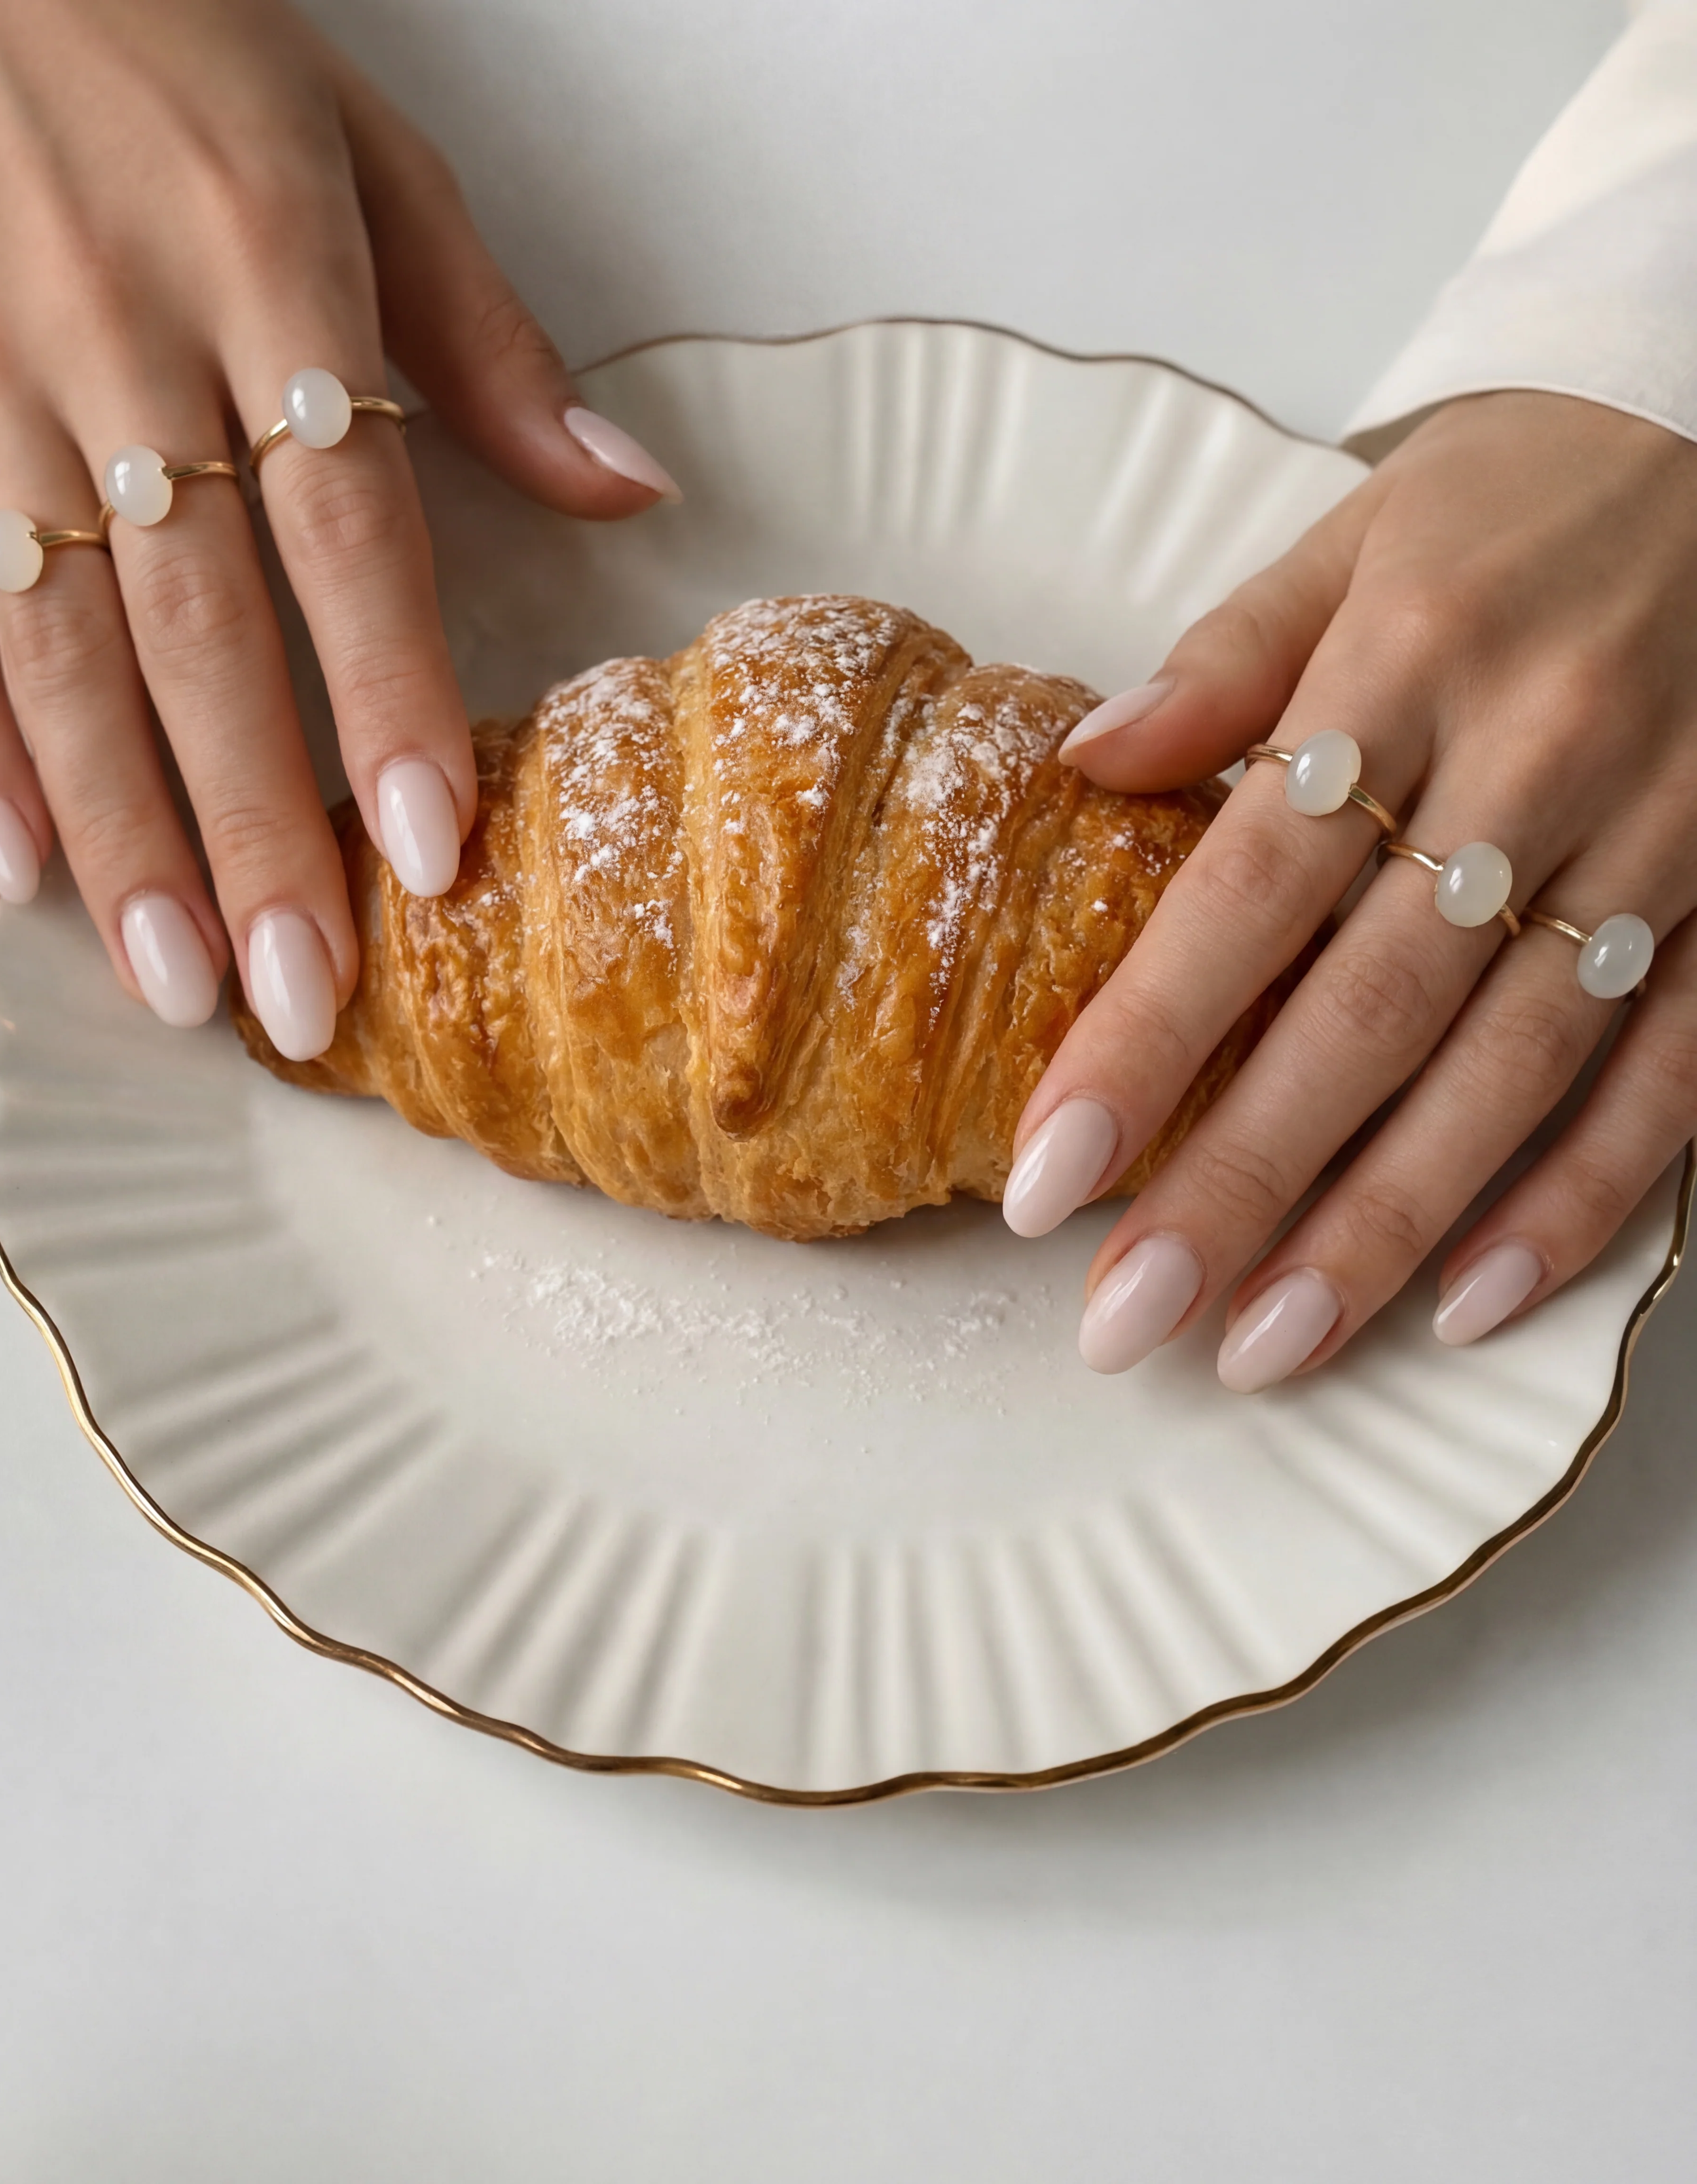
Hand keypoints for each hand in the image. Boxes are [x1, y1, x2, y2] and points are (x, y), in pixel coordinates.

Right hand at [0, 0, 676, 1056]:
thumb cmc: (182, 43)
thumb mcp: (370, 151)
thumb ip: (491, 345)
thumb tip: (630, 490)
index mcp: (269, 276)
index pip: (348, 530)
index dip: (389, 699)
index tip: (431, 853)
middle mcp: (122, 349)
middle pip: (201, 630)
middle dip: (251, 829)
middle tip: (299, 996)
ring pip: (58, 644)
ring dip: (120, 828)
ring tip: (177, 981)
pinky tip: (6, 865)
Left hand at [1004, 391, 1696, 1385]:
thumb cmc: (1533, 491)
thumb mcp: (1365, 530)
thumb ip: (1226, 659)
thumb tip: (1086, 765)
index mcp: (1412, 667)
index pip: (1248, 892)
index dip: (1144, 1043)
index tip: (1047, 1177)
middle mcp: (1536, 770)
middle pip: (1366, 1016)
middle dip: (1241, 1183)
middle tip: (1128, 1320)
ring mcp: (1656, 848)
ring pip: (1507, 1073)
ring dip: (1383, 1227)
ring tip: (1264, 1347)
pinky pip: (1670, 1076)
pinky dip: (1579, 1197)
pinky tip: (1470, 1301)